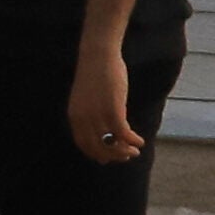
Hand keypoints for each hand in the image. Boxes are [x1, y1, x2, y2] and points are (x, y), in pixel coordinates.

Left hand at [67, 46, 141, 165]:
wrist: (98, 55)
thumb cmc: (95, 73)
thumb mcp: (87, 97)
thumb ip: (90, 113)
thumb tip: (103, 126)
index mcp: (74, 116)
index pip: (83, 143)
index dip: (96, 153)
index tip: (106, 158)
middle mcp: (83, 119)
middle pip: (97, 148)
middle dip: (112, 155)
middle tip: (125, 156)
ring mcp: (97, 116)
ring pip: (111, 143)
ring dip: (124, 150)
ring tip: (135, 151)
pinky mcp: (113, 110)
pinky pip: (123, 133)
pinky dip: (132, 140)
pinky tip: (140, 141)